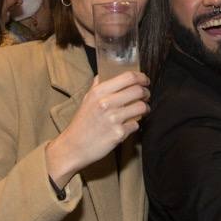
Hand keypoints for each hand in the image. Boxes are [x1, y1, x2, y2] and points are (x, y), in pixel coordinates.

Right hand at [45, 71, 149, 188]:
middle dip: (146, 93)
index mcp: (99, 92)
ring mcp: (113, 119)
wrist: (74, 147)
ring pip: (142, 107)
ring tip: (142, 110)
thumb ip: (97, 85)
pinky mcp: (119, 133)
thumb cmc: (81, 123)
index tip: (144, 80)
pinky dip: (134, 125)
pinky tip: (128, 125)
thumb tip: (106, 73)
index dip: (141, 77)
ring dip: (145, 108)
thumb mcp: (87, 99)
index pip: (128, 77)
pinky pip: (136, 124)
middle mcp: (106, 103)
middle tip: (145, 95)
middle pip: (138, 91)